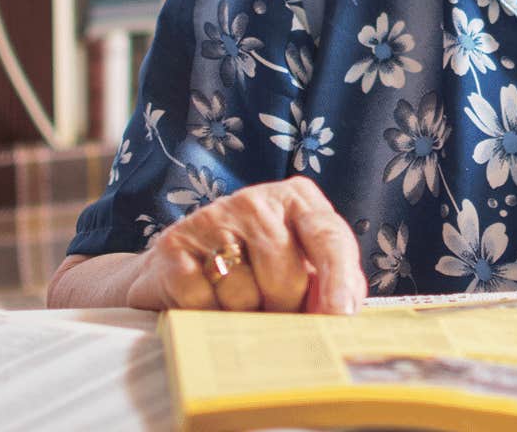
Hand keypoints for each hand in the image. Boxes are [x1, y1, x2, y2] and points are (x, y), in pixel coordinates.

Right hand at [122, 176, 367, 313]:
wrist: (180, 268)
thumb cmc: (256, 270)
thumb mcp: (301, 265)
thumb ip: (331, 281)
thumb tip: (341, 314)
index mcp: (296, 200)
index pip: (328, 235)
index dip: (338, 279)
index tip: (339, 315)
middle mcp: (255, 201)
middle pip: (285, 276)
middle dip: (284, 310)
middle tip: (273, 313)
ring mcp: (212, 218)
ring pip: (243, 294)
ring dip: (243, 316)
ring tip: (237, 305)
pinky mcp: (175, 245)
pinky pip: (203, 303)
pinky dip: (208, 317)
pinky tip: (207, 304)